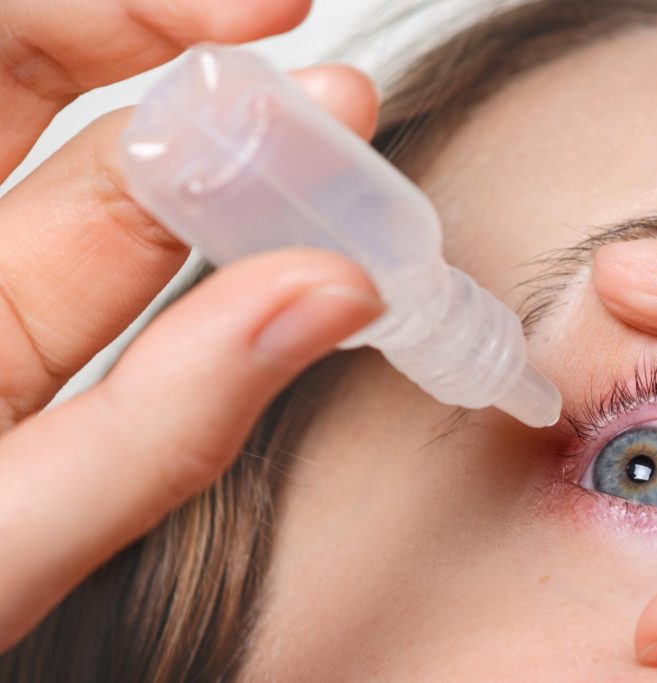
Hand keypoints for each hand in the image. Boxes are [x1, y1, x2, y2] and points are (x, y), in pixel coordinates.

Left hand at [0, 0, 381, 650]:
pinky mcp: (65, 374)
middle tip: (328, 97)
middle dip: (203, 77)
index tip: (262, 17)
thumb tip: (328, 293)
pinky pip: (167, 292)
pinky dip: (251, 270)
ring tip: (348, 165)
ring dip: (251, 174)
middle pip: (65, 99)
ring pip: (134, 196)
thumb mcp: (12, 534)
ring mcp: (7, 320)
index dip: (122, 8)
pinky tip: (314, 255)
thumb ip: (163, 423)